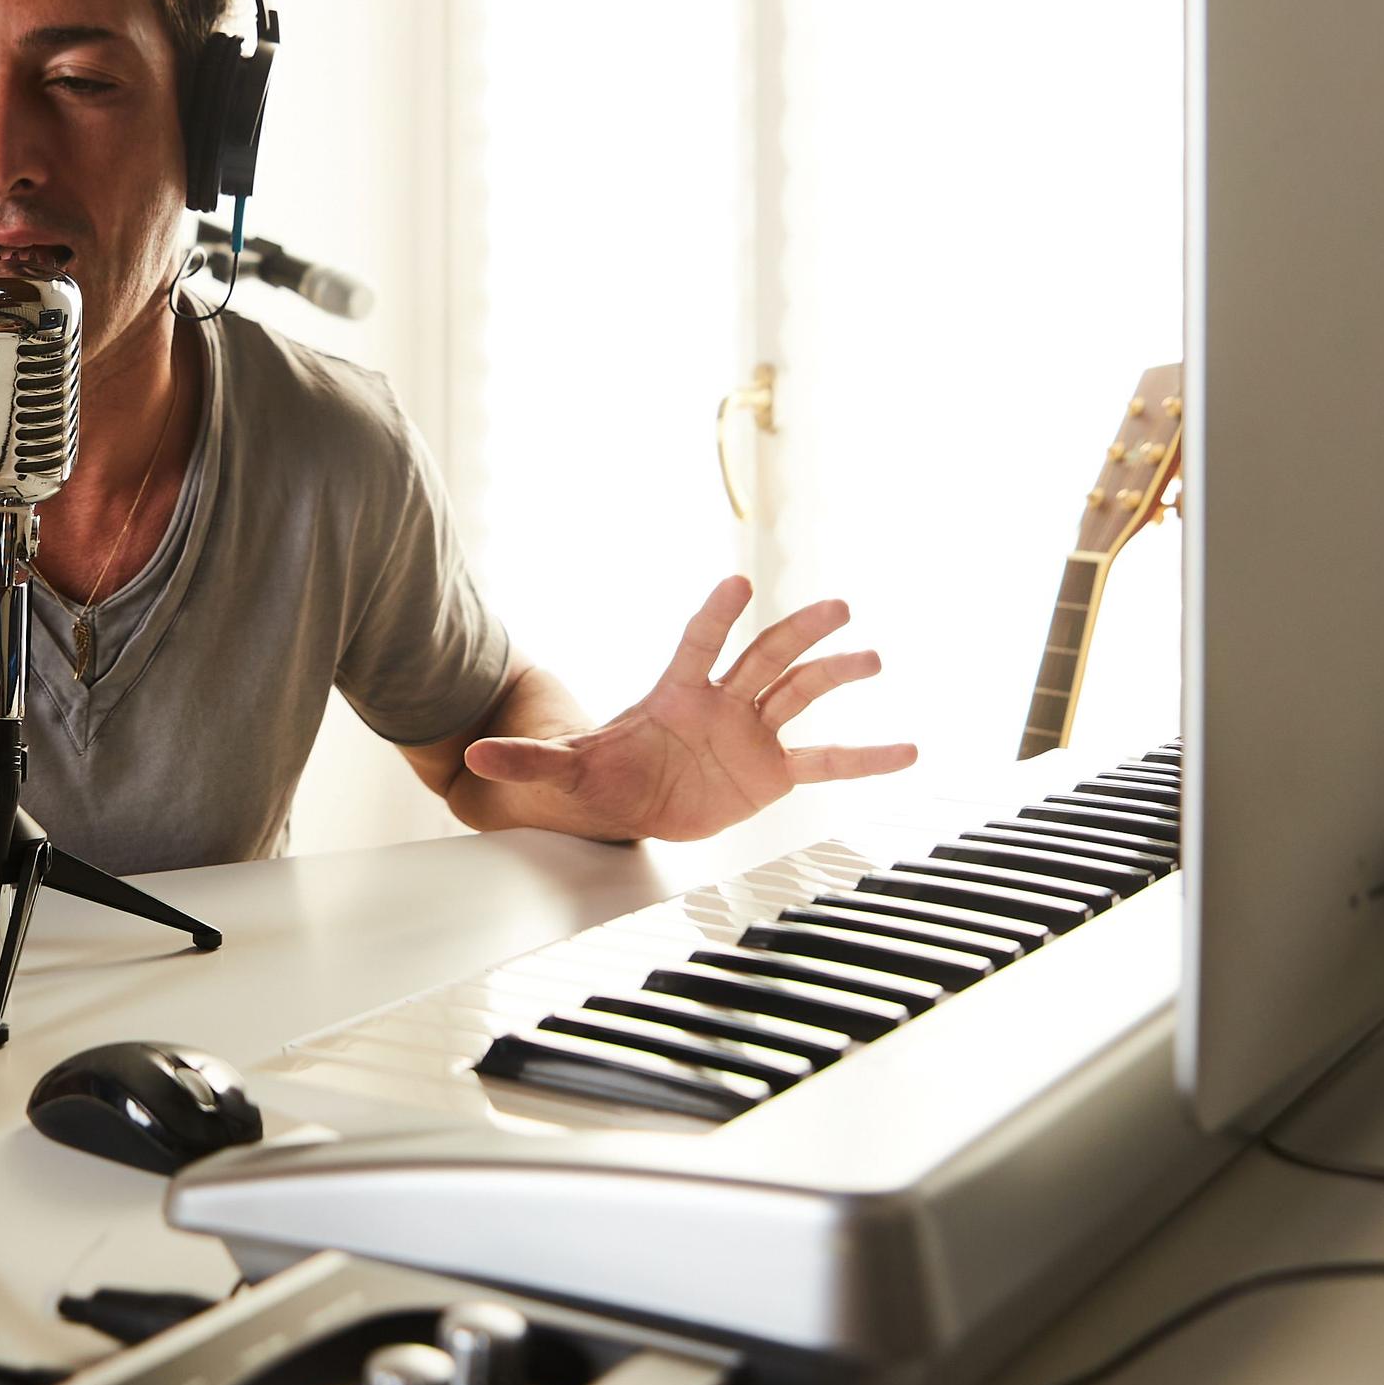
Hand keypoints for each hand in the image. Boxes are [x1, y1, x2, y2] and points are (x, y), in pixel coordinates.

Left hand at [459, 578, 916, 843]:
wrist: (633, 800)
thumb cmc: (603, 773)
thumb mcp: (564, 770)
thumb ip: (527, 761)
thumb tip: (474, 758)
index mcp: (676, 692)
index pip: (699, 643)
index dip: (716, 615)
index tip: (737, 585)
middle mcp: (723, 702)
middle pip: (766, 656)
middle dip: (798, 631)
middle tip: (839, 606)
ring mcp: (752, 733)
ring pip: (800, 695)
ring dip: (836, 675)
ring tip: (873, 658)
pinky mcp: (773, 771)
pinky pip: (827, 761)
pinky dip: (867, 758)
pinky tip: (908, 749)